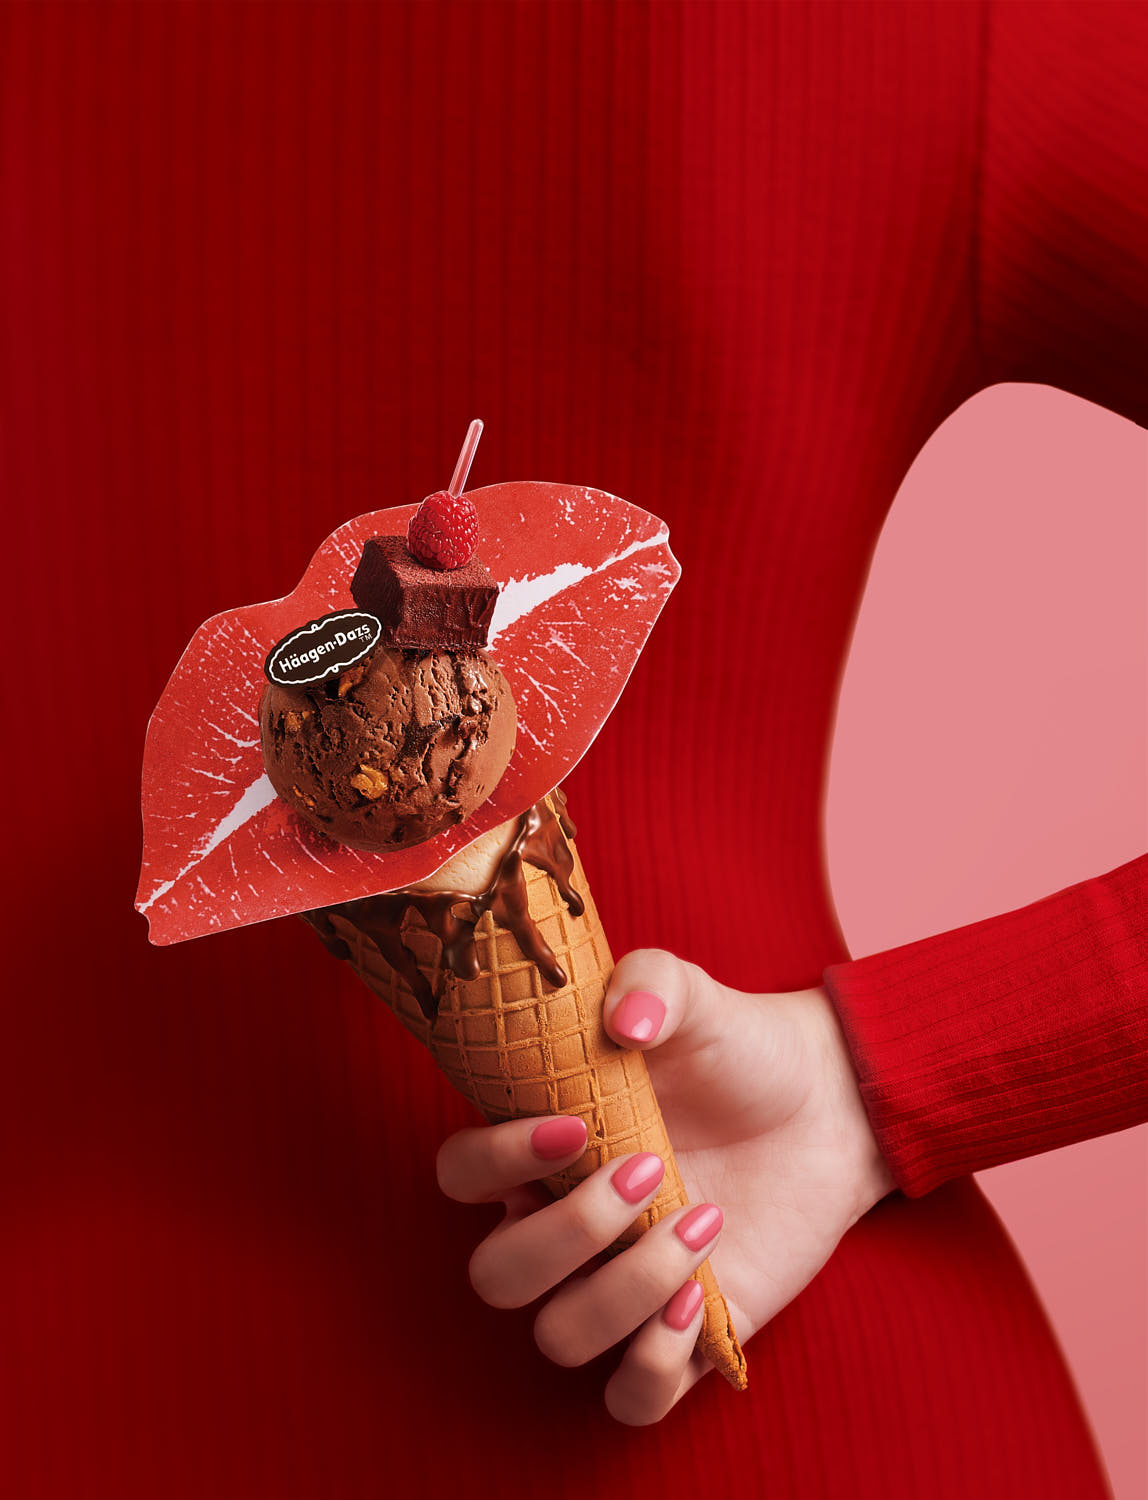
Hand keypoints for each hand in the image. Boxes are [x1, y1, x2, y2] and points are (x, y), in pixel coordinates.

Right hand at [435, 949, 894, 1425]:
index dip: (493, 1161)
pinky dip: (653, 1364)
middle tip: (648, 1170)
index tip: (572, 1125)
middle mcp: (566, 1224)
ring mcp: (619, 1285)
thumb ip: (648, 983)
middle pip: (496, 1276)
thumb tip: (622, 1022)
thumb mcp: (691, 995)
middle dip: (565, 1234)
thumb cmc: (736, 1046)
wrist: (827, 1101)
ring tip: (702, 1221)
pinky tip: (702, 1298)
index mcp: (544, 1146)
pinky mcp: (681, 1335)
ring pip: (560, 1337)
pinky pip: (631, 1399)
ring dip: (625, 1290)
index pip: (461, 1174)